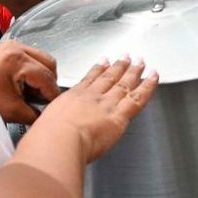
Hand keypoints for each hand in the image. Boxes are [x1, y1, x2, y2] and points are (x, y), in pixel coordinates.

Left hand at [0, 41, 60, 123]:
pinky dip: (35, 70)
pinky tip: (27, 84)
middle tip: (43, 100)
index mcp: (16, 60)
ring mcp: (13, 45)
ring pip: (43, 58)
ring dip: (44, 75)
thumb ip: (37, 113)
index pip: (46, 77)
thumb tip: (51, 112)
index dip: (53, 94)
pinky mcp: (10, 47)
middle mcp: (16, 47)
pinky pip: (33, 56)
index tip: (56, 106)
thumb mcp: (14, 111)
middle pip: (49, 63)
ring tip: (34, 92)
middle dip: (49, 83)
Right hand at [35, 58, 158, 162]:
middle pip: (109, 77)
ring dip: (133, 71)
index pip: (89, 80)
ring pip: (124, 83)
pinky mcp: (120, 114)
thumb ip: (49, 125)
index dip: (97, 70)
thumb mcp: (44, 124)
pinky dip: (148, 85)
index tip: (103, 63)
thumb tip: (45, 132)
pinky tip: (153, 77)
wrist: (59, 140)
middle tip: (125, 57)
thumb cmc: (48, 137)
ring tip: (140, 62)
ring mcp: (107, 103)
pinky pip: (138, 96)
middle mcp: (92, 97)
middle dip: (118, 67)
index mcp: (73, 97)